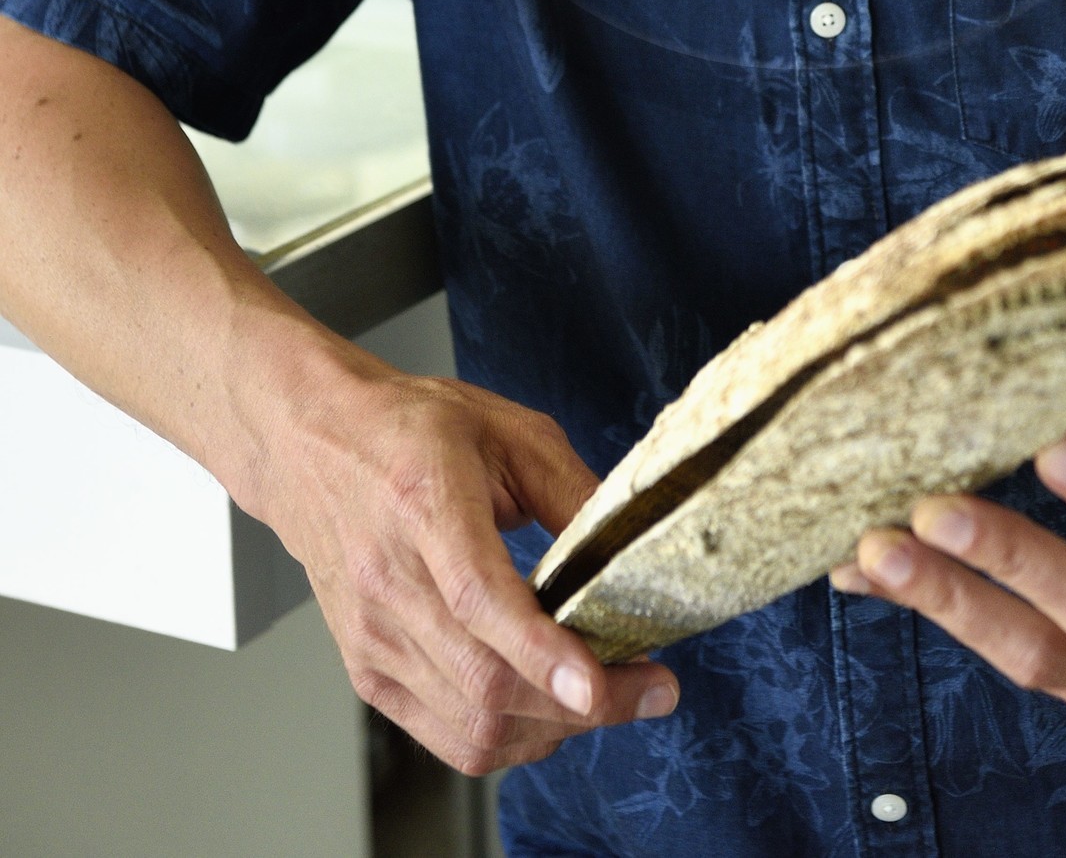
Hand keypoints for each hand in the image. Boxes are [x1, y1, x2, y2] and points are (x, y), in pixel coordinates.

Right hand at [255, 361, 678, 773]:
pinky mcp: (367, 669)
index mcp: (423, 505)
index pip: (478, 599)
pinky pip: (447, 736)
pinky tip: (548, 708)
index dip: (541, 651)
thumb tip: (628, 554)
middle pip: (485, 682)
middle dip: (584, 704)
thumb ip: (570, 490)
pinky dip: (510, 737)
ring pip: (471, 725)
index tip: (596, 682)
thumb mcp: (507, 429)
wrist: (312, 444)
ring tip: (609, 696)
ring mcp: (372, 637)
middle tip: (652, 688)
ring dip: (554, 727)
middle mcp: (388, 582)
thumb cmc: (409, 429)